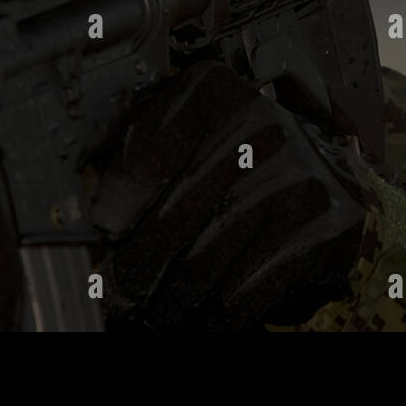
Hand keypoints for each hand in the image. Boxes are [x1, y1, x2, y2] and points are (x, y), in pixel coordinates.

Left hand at [89, 60, 367, 329]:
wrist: (322, 178)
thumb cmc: (231, 158)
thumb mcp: (178, 134)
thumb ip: (130, 151)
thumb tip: (81, 194)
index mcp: (214, 92)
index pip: (158, 141)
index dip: (125, 191)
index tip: (104, 227)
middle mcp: (261, 124)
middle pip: (178, 211)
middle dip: (138, 266)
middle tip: (117, 298)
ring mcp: (298, 173)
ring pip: (210, 256)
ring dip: (173, 298)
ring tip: (156, 312)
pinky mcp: (325, 222)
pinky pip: (252, 285)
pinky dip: (219, 312)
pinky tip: (205, 313)